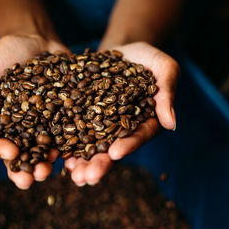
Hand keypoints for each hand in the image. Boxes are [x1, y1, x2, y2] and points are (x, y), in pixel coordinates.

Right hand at [0, 34, 67, 189]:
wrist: (35, 38)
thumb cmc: (4, 52)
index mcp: (0, 122)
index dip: (2, 152)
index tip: (10, 154)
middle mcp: (23, 128)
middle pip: (23, 156)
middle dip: (26, 170)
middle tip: (32, 180)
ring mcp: (46, 123)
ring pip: (46, 150)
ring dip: (48, 163)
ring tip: (51, 171)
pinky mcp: (66, 116)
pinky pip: (69, 133)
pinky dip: (71, 145)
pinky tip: (74, 154)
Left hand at [65, 42, 179, 185]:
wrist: (120, 50)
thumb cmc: (147, 57)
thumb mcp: (163, 67)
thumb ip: (167, 92)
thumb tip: (171, 123)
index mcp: (145, 122)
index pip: (138, 136)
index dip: (128, 145)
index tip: (116, 154)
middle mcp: (122, 129)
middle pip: (112, 149)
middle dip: (100, 164)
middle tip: (88, 178)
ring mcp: (101, 125)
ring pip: (91, 147)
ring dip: (81, 162)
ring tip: (71, 174)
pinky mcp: (83, 117)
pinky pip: (73, 132)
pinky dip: (66, 144)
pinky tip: (56, 155)